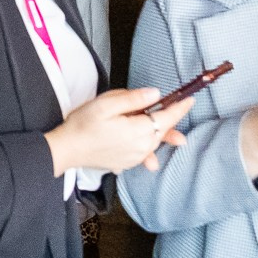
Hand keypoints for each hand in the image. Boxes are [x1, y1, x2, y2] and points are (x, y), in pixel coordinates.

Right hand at [47, 84, 190, 174]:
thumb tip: (156, 94)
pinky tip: (151, 154)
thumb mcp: (106, 104)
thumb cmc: (83, 123)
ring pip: (155, 143)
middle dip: (172, 120)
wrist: (67, 149)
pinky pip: (144, 154)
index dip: (179, 107)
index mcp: (139, 130)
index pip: (167, 117)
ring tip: (178, 139)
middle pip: (163, 131)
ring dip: (163, 136)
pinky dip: (150, 150)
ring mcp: (135, 158)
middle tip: (180, 109)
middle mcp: (142, 147)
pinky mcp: (127, 164)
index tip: (190, 99)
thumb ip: (133, 98)